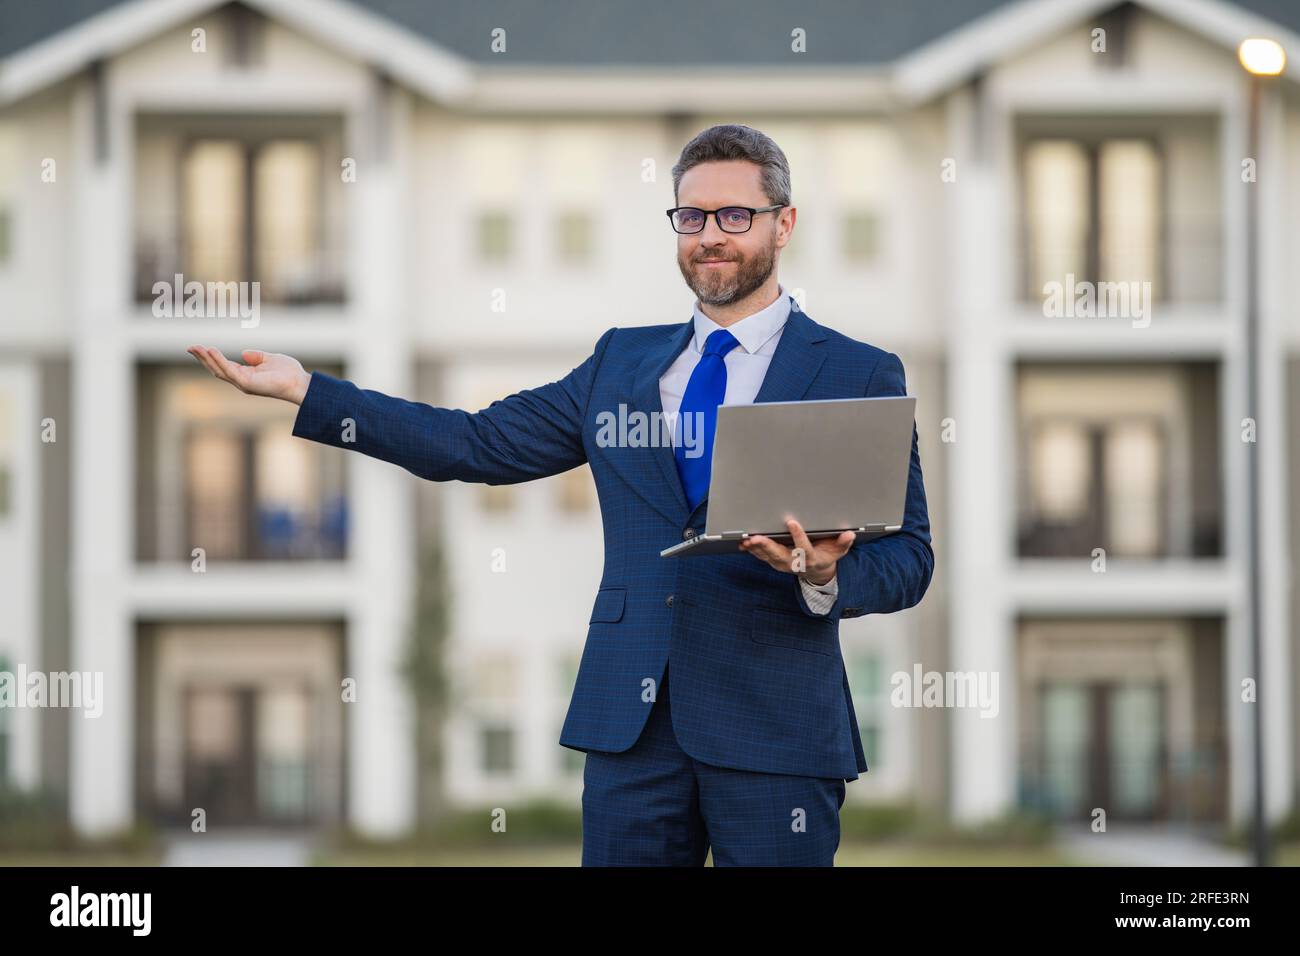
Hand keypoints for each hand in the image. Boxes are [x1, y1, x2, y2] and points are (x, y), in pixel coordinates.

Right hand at [187, 345, 311, 404]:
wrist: (300, 382)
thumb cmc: (289, 372)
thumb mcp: (269, 359)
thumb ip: (256, 357)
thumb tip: (244, 353)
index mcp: (246, 375)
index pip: (223, 366)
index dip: (211, 357)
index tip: (199, 347)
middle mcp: (242, 381)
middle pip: (217, 369)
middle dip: (203, 358)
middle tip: (190, 347)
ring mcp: (244, 384)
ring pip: (220, 370)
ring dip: (207, 359)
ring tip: (196, 348)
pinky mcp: (248, 384)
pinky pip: (230, 371)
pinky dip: (220, 361)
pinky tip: (211, 351)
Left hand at [739, 517, 853, 585]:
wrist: (817, 572)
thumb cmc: (826, 556)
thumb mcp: (838, 551)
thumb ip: (843, 543)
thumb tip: (849, 534)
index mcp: (810, 558)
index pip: (803, 548)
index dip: (798, 536)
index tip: (792, 522)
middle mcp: (794, 562)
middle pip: (779, 555)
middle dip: (767, 546)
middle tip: (756, 537)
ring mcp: (782, 563)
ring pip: (767, 556)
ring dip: (756, 548)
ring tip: (746, 539)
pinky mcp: (774, 562)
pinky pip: (761, 556)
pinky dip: (752, 550)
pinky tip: (744, 543)